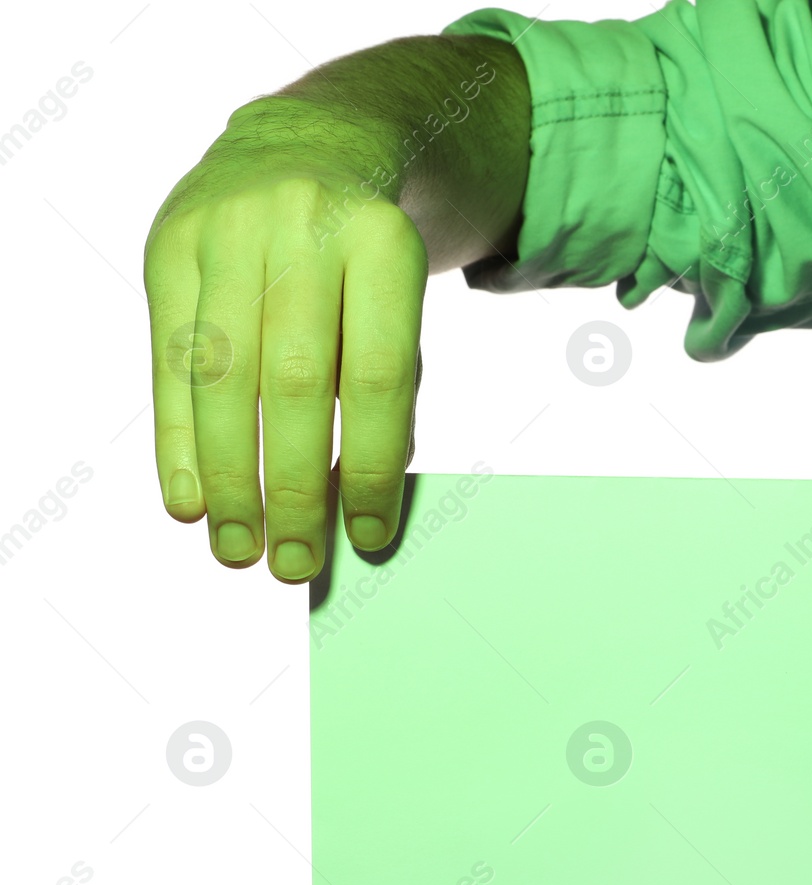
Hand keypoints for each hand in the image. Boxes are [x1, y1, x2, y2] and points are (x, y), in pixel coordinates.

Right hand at [144, 97, 426, 581]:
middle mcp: (300, 229)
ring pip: (221, 376)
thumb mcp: (397, 301)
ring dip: (227, 478)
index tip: (368, 536)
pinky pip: (168, 360)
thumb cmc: (364, 257)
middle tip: (295, 565)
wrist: (305, 147)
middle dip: (294, 486)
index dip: (371, 466)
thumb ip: (382, 385)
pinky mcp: (168, 246)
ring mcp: (226, 231)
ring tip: (239, 548)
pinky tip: (187, 502)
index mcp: (382, 243)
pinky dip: (178, 440)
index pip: (377, 377)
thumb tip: (360, 506)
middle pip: (293, 383)